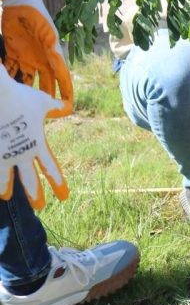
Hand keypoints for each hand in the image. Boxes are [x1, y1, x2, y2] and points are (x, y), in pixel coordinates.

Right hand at [0, 67, 68, 209]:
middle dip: (35, 195)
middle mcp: (19, 155)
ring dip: (5, 188)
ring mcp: (0, 156)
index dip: (58, 183)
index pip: (51, 169)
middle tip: (40, 206)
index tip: (64, 197)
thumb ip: (56, 107)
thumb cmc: (20, 97)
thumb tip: (68, 106)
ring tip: (6, 196)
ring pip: (2, 180)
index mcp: (36, 145)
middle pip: (29, 181)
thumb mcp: (42, 102)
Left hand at [1, 0, 72, 116]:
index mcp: (52, 55)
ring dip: (24, 91)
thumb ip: (52, 49)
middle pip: (44, 83)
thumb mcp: (48, 33)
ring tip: (22, 104)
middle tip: (45, 112)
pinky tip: (6, 87)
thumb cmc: (38, 15)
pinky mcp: (12, 53)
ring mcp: (26, 57)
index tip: (68, 106)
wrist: (20, 2)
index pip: (61, 77)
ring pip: (26, 79)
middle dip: (44, 97)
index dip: (65, 92)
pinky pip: (10, 69)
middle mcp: (41, 59)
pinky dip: (8, 77)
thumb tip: (60, 64)